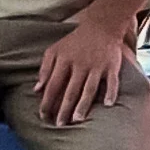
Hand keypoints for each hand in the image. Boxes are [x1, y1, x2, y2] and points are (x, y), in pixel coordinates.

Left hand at [35, 6, 131, 125]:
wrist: (102, 25)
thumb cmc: (76, 41)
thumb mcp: (55, 50)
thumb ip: (45, 68)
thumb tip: (36, 89)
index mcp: (64, 60)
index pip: (53, 85)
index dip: (47, 101)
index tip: (43, 116)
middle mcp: (80, 64)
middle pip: (70, 90)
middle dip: (64, 109)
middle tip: (59, 124)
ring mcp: (97, 66)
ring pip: (89, 89)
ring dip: (83, 105)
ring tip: (77, 120)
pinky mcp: (112, 66)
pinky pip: (112, 81)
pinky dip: (111, 92)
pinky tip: (107, 105)